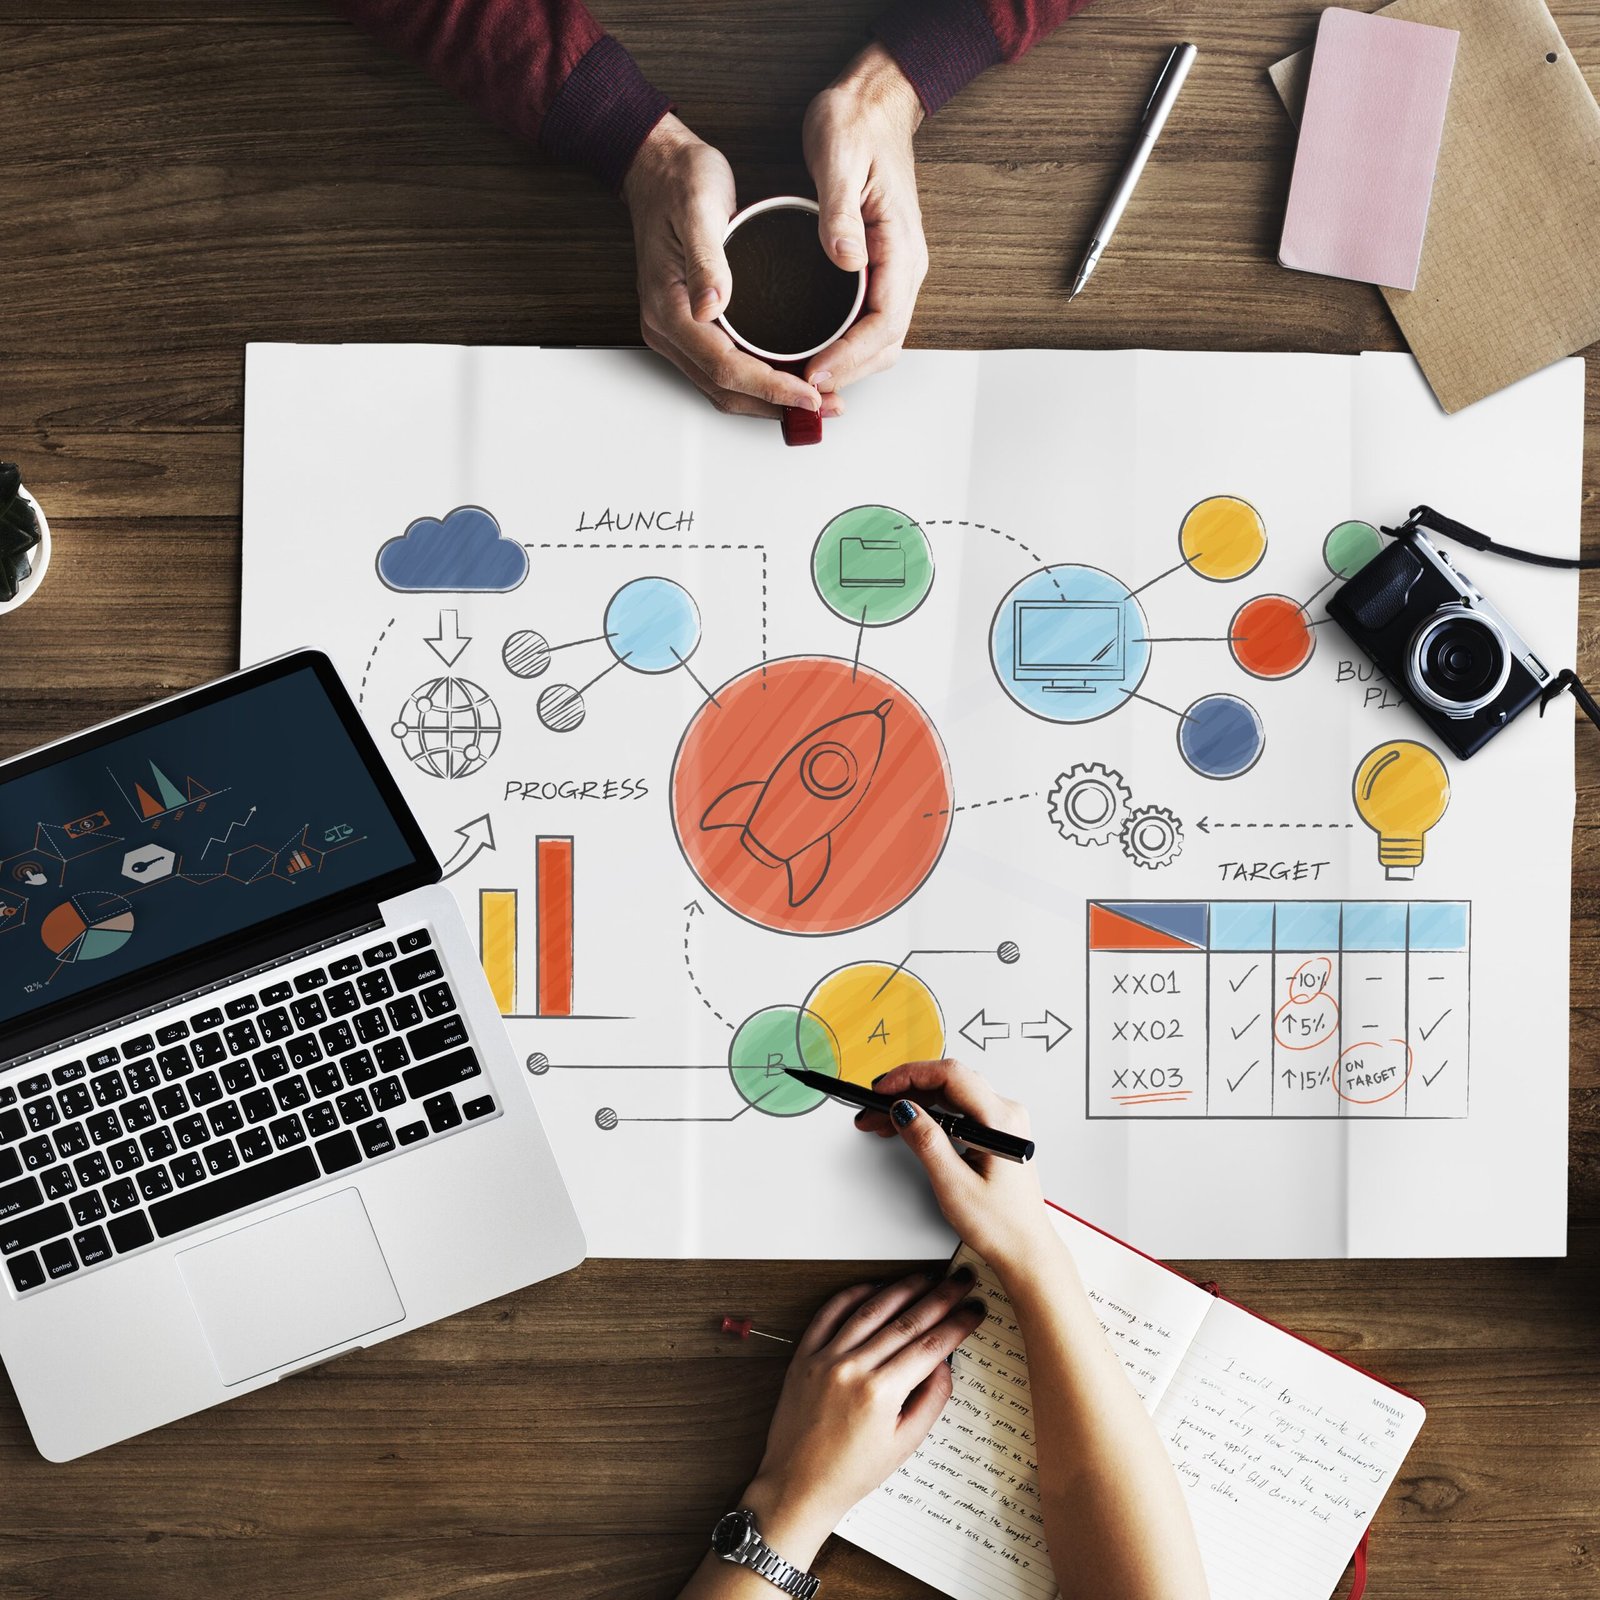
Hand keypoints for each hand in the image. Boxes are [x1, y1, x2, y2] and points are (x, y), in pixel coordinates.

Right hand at [622, 114, 827, 419]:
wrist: (658, 167)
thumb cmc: (680, 182)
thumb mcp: (699, 208)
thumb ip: (706, 260)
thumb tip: (712, 305)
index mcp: (669, 309)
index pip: (725, 367)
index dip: (771, 387)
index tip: (811, 393)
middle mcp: (668, 330)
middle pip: (725, 390)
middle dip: (776, 405)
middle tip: (827, 405)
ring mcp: (677, 332)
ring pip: (724, 388)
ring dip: (769, 401)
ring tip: (816, 401)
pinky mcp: (690, 326)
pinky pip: (724, 369)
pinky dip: (758, 383)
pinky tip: (789, 378)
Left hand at [741, 1270, 987, 1554]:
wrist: (797, 1485)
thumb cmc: (850, 1473)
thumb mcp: (903, 1445)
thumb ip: (930, 1400)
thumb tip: (945, 1363)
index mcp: (880, 1393)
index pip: (930, 1346)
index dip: (957, 1324)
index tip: (974, 1310)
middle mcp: (852, 1368)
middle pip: (906, 1321)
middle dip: (940, 1297)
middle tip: (960, 1282)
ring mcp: (826, 1358)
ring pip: (871, 1309)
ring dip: (902, 1288)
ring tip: (925, 1278)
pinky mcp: (804, 1355)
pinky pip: (830, 1313)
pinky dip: (853, 1295)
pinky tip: (874, 1287)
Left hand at [801, 43, 927, 397]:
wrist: (873, 102)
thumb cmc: (855, 124)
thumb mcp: (839, 158)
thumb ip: (840, 212)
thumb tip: (846, 260)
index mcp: (900, 247)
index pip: (884, 323)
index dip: (850, 356)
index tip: (815, 373)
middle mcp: (904, 267)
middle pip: (885, 345)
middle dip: (847, 374)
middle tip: (802, 391)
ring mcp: (894, 271)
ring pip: (879, 341)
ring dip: (848, 368)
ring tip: (805, 383)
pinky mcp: (878, 269)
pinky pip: (868, 323)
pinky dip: (846, 348)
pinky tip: (815, 354)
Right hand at [857, 1060, 1058, 1279]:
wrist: (1024, 1250)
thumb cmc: (1001, 1225)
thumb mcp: (954, 1185)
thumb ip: (927, 1141)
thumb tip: (903, 1110)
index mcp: (1001, 1121)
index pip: (950, 1075)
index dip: (910, 1076)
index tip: (881, 1090)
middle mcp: (1006, 1115)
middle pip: (948, 1081)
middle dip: (906, 1090)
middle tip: (874, 1108)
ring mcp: (1002, 1122)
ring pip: (951, 1095)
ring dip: (916, 1102)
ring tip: (884, 1121)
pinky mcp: (995, 1132)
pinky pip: (959, 1109)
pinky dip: (931, 1114)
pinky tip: (910, 1125)